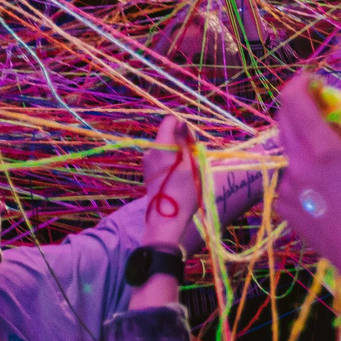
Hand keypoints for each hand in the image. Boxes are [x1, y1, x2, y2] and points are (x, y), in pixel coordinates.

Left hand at [136, 113, 204, 254]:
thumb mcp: (191, 164)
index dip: (182, 125)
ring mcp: (147, 163)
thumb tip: (182, 123)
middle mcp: (151, 152)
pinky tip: (178, 179)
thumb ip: (185, 142)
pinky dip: (171, 163)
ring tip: (187, 172)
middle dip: (181, 143)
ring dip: (177, 154)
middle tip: (193, 159)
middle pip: (168, 136)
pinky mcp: (147, 172)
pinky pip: (161, 159)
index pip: (169, 121)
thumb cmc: (184, 192)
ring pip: (166, 149)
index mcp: (162, 147)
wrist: (167, 219)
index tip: (191, 139)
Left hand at [273, 75, 340, 279]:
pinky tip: (327, 192)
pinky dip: (305, 174)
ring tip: (335, 165)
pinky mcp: (283, 206)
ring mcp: (286, 188)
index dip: (301, 83)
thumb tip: (338, 117)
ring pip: (290, 151)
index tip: (314, 81)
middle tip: (325, 112)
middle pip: (284, 121)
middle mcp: (298, 166)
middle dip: (302, 109)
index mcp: (323, 151)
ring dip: (307, 146)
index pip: (294, 101)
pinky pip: (291, 178)